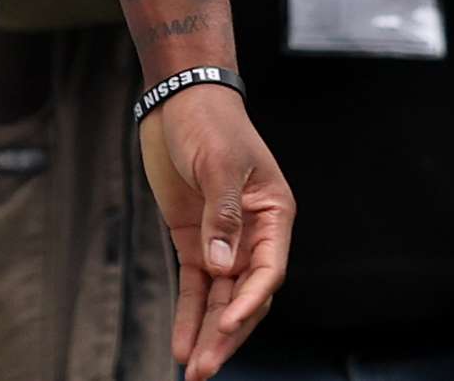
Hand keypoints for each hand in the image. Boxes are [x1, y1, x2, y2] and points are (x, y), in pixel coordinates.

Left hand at [137, 83, 292, 380]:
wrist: (179, 100)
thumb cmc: (210, 123)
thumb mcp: (218, 164)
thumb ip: (222, 217)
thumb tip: (222, 267)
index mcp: (274, 214)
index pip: (268, 271)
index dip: (249, 302)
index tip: (227, 326)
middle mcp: (254, 234)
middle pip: (245, 296)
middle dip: (227, 334)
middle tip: (205, 369)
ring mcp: (223, 240)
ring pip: (221, 299)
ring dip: (208, 334)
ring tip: (194, 370)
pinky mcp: (195, 241)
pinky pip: (195, 287)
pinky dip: (190, 315)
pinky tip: (181, 344)